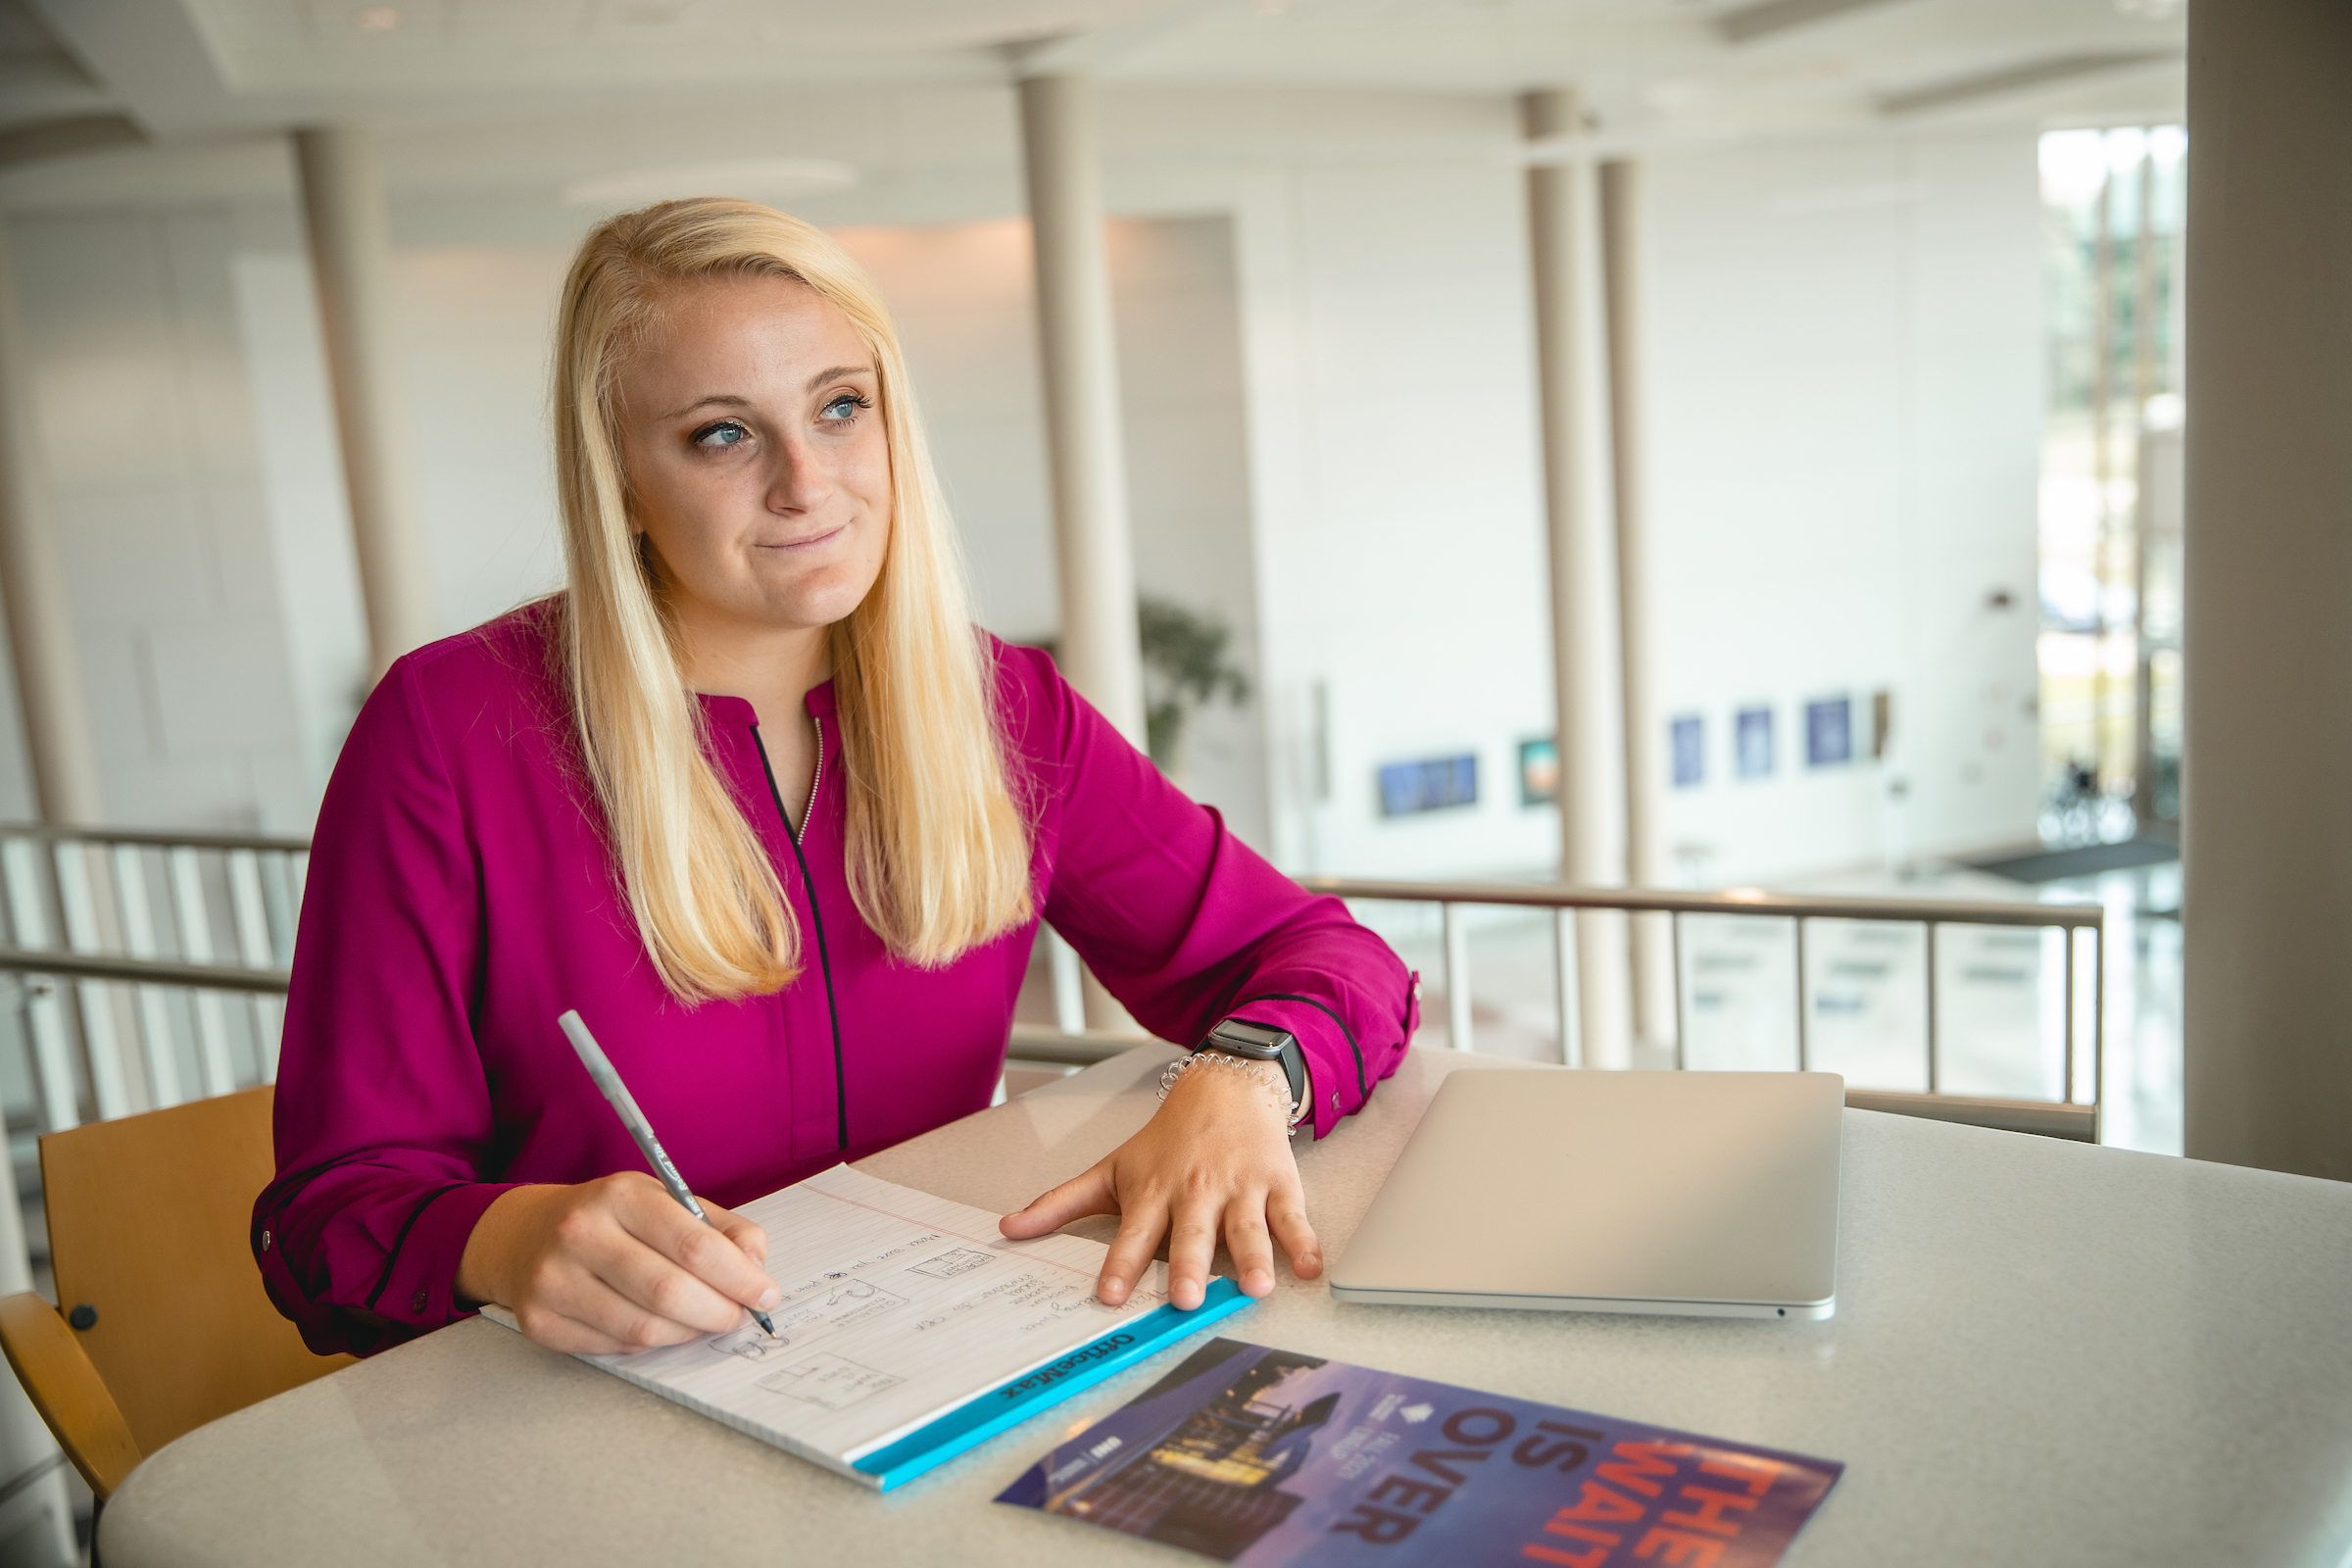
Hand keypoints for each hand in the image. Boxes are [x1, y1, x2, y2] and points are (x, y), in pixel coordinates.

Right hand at [456, 1172, 779, 1353]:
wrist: (526, 1234)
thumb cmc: (611, 1218)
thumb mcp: (666, 1202)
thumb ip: (720, 1229)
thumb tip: (757, 1266)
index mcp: (620, 1196)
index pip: (694, 1246)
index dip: (739, 1278)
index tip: (765, 1294)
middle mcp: (580, 1234)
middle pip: (669, 1293)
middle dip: (718, 1312)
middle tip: (737, 1316)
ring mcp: (554, 1281)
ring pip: (643, 1329)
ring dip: (687, 1332)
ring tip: (700, 1319)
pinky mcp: (541, 1322)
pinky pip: (616, 1347)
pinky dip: (649, 1343)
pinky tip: (656, 1324)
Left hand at [1000, 1059, 1320, 1310]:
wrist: (1226, 1087)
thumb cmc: (1166, 1140)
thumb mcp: (1112, 1169)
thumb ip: (1061, 1204)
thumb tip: (1008, 1229)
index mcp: (1154, 1193)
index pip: (1133, 1234)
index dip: (1120, 1266)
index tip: (1110, 1297)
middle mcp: (1196, 1193)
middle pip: (1190, 1235)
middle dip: (1188, 1266)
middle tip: (1185, 1298)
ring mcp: (1240, 1189)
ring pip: (1246, 1228)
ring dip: (1252, 1258)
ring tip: (1255, 1288)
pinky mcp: (1278, 1184)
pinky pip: (1292, 1218)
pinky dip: (1304, 1244)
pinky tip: (1309, 1269)